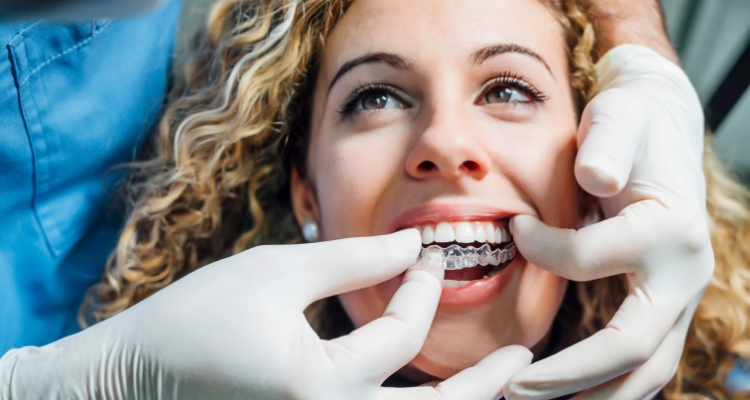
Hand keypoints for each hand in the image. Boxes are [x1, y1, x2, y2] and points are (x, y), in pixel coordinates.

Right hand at [1, 230, 530, 399]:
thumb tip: (412, 248)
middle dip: (483, 388)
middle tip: (523, 360)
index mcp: (318, 385)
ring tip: (498, 385)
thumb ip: (350, 261)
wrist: (133, 379)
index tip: (429, 252)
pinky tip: (430, 395)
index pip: (399, 337)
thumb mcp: (275, 273)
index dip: (421, 289)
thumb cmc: (195, 318)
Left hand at [503, 45, 712, 398]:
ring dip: (592, 396)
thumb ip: (608, 144)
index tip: (511, 228)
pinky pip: (642, 361)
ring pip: (647, 370)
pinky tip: (567, 395)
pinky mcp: (665, 306)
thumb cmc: (632, 125)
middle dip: (569, 376)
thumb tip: (594, 179)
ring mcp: (678, 297)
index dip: (542, 250)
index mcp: (670, 229)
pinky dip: (607, 386)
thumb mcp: (620, 117)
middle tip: (511, 390)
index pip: (590, 259)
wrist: (662, 130)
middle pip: (633, 347)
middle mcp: (684, 274)